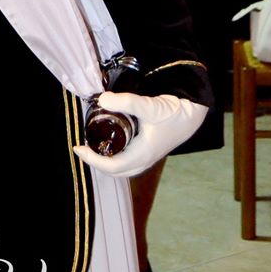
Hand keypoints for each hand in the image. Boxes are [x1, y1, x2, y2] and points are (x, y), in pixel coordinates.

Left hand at [73, 92, 206, 176]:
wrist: (193, 113)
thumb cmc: (173, 112)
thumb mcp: (148, 106)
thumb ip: (126, 102)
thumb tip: (102, 100)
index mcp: (142, 154)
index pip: (111, 166)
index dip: (91, 159)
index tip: (77, 148)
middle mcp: (144, 160)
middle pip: (114, 170)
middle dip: (96, 161)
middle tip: (82, 147)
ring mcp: (147, 157)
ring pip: (121, 168)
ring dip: (105, 161)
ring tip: (93, 146)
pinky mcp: (150, 151)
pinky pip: (128, 162)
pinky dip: (115, 158)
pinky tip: (110, 144)